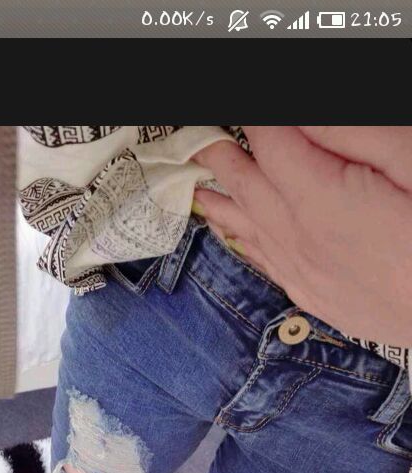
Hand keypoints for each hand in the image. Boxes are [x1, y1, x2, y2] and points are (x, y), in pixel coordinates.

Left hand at [193, 126, 411, 346]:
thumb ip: (352, 134)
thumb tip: (297, 115)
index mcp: (322, 200)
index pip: (268, 140)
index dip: (252, 117)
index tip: (233, 106)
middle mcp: (300, 239)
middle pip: (245, 181)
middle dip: (217, 150)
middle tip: (193, 132)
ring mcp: (304, 272)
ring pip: (244, 223)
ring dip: (216, 193)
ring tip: (191, 172)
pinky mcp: (314, 295)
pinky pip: (262, 260)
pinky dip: (237, 235)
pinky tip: (226, 225)